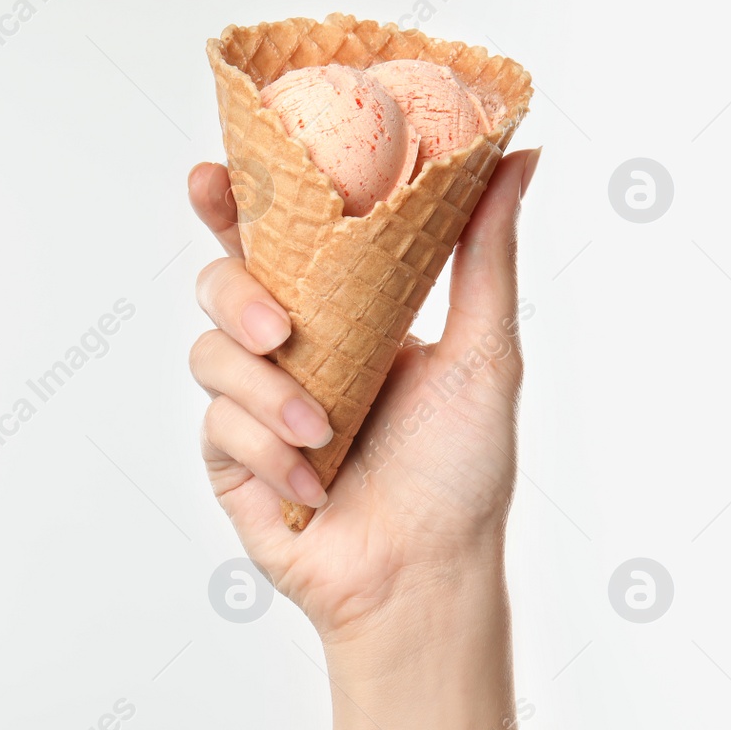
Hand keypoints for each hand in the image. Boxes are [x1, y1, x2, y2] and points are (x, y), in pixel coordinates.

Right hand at [188, 149, 540, 645]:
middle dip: (235, 292)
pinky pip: (219, 422)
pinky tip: (314, 481)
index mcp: (343, 312)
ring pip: (211, 352)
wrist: (424, 575)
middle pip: (221, 281)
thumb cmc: (461, 473)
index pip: (278, 239)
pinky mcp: (230, 456)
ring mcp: (255, 403)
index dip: (237, 201)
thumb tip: (519, 154)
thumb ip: (486, 252)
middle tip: (279, 326)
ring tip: (323, 432)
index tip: (216, 172)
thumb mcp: (484, 351)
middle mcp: (291, 349)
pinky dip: (269, 449)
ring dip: (268, 393)